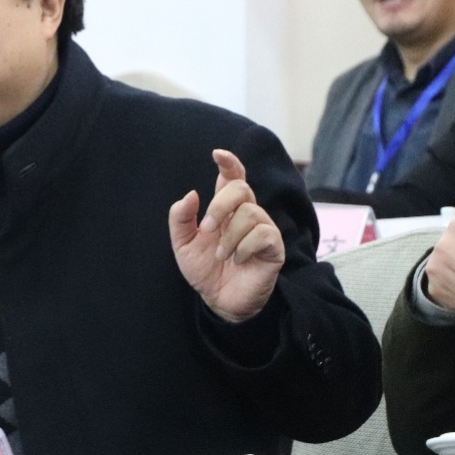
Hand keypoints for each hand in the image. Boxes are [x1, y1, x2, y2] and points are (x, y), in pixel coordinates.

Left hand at [169, 149, 284, 322]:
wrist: (218, 300)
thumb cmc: (204, 268)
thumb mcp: (183, 244)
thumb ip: (181, 218)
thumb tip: (192, 194)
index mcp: (225, 209)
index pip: (232, 178)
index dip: (229, 163)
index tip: (217, 154)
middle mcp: (246, 214)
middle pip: (241, 188)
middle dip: (220, 205)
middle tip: (208, 228)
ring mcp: (263, 229)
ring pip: (251, 212)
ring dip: (230, 236)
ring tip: (223, 255)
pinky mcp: (274, 247)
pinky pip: (263, 234)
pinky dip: (244, 247)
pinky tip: (238, 260)